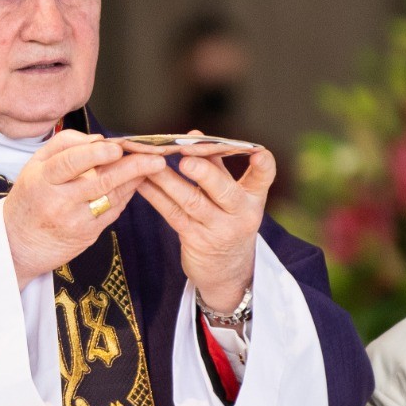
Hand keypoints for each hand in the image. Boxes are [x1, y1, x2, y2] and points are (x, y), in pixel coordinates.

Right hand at [3, 130, 166, 287]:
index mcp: (43, 178)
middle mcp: (58, 201)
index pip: (70, 163)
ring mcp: (73, 221)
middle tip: (154, 157)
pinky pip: (112, 212)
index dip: (95, 154)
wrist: (17, 244)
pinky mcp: (86, 235)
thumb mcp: (34, 164)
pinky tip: (137, 183)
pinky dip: (126, 195)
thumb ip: (64, 145)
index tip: (117, 147)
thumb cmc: (29, 198)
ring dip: (135, 180)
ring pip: (111, 197)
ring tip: (154, 166)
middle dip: (131, 167)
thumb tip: (98, 139)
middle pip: (99, 181)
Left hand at [137, 141, 275, 313]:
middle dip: (204, 173)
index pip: (263, 179)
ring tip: (150, 163)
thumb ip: (215, 164)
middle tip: (186, 159)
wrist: (227, 271)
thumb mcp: (230, 195)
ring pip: (191, 201)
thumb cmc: (226, 219)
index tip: (259, 152)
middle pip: (223, 191)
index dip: (263, 165)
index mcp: (252, 198)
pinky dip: (155, 195)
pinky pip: (172, 213)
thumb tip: (196, 134)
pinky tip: (142, 181)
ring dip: (168, 180)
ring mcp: (218, 230)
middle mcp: (239, 215)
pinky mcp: (195, 240)